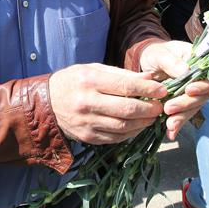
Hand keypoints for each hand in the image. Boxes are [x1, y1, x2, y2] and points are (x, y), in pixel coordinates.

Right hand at [49, 63, 166, 144]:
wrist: (46, 102)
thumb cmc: (73, 81)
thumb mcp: (94, 69)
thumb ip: (121, 74)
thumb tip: (149, 79)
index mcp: (89, 81)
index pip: (125, 86)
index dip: (147, 90)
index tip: (162, 91)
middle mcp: (87, 103)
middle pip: (127, 109)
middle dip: (149, 109)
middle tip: (160, 107)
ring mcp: (87, 122)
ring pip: (123, 126)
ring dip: (143, 123)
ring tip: (152, 117)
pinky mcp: (88, 137)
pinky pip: (115, 138)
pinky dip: (131, 133)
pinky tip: (138, 126)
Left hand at [139, 41, 208, 139]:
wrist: (148, 61)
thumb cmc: (157, 53)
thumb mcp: (161, 54)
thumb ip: (172, 62)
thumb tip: (186, 70)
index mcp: (198, 63)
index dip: (202, 85)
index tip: (189, 91)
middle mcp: (199, 79)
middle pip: (202, 95)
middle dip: (186, 104)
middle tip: (169, 108)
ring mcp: (192, 92)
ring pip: (193, 107)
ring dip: (182, 117)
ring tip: (169, 125)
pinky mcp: (182, 103)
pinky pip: (183, 115)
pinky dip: (177, 125)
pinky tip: (170, 133)